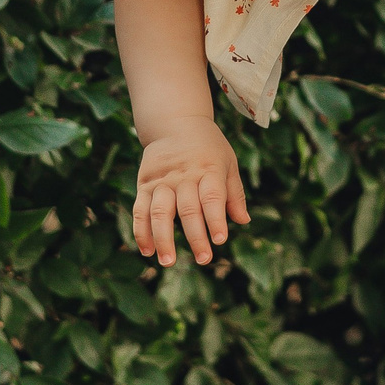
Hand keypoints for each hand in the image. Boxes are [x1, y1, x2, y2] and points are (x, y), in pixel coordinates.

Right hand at [131, 118, 249, 265]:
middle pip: (188, 209)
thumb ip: (234, 192)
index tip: (220, 239)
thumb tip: (243, 220)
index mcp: (208, 169)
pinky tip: (147, 250)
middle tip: (203, 259)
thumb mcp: (228, 162)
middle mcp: (184, 176)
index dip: (216, 218)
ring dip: (163, 238)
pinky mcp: (145, 184)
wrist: (175, 122)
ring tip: (168, 262)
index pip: (212, 197)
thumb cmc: (208, 147)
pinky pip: (141, 210)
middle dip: (195, 236)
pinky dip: (141, 231)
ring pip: (160, 212)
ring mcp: (162, 181)